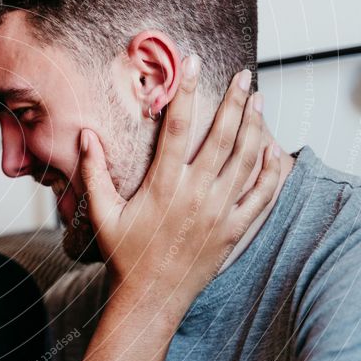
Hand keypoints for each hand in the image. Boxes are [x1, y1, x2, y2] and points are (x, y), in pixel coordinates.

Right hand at [79, 56, 280, 317]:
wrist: (151, 297)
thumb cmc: (125, 254)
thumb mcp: (102, 213)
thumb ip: (94, 172)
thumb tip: (85, 135)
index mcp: (164, 187)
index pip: (179, 128)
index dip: (188, 92)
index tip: (194, 64)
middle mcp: (196, 196)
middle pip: (222, 138)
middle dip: (233, 102)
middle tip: (243, 75)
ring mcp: (220, 214)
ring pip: (247, 162)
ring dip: (255, 128)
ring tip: (258, 101)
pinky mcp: (235, 231)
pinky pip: (262, 197)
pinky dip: (272, 172)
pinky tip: (275, 150)